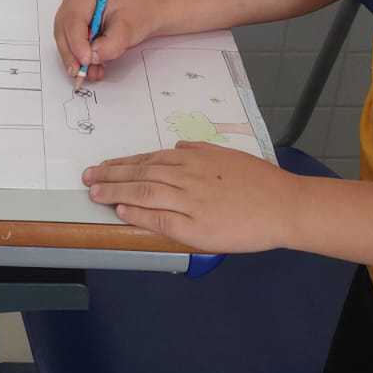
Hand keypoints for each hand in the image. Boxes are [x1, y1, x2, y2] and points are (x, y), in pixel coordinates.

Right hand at [53, 0, 162, 81]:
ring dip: (77, 61)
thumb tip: (94, 55)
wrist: (144, 14)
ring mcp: (72, 18)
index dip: (77, 43)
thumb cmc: (137, 13)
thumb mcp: (129, 27)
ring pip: (65, 43)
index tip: (86, 60)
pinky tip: (94, 69)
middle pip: (63, 33)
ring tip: (94, 73)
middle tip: (82, 72)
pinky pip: (72, 48)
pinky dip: (81, 61)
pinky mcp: (76, 31)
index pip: (73, 21)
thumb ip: (112, 43)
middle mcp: (73, 5)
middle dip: (72, 56)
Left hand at [83, 141, 302, 250]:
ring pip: (144, 193)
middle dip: (110, 175)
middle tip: (87, 177)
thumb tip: (178, 146)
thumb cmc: (261, 182)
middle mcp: (188, 176)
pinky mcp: (196, 226)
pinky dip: (138, 214)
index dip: (123, 164)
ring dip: (116, 192)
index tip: (104, 166)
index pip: (149, 159)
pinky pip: (160, 219)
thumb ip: (201, 150)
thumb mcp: (228, 155)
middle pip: (141, 174)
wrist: (285, 205)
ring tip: (95, 193)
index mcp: (195, 158)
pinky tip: (122, 211)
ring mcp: (191, 201)